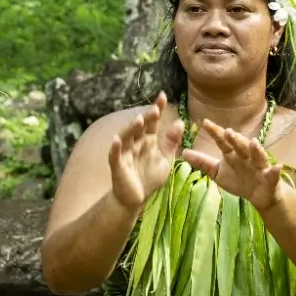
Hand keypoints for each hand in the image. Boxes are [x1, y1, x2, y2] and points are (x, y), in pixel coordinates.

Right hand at [108, 93, 181, 212]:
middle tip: (155, 109)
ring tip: (139, 120)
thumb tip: (180, 122)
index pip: (152, 122)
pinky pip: (115, 156)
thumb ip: (171, 142)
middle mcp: (135, 144)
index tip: (162, 95)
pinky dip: (115, 148)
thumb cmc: (149, 178)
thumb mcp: (165, 160)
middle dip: (146, 118)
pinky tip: (117, 140)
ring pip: (126, 138)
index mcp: (148, 141)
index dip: (156, 109)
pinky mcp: (118, 166)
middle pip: (140, 128)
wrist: (135, 199)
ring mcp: (125, 154)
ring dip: (131, 129)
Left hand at [183, 117, 285, 211]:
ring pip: (258, 156)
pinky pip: (273, 174)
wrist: (259, 195)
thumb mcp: (218, 173)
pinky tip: (277, 167)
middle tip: (228, 131)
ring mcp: (259, 166)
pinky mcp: (270, 178)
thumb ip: (203, 163)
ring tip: (253, 142)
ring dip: (256, 149)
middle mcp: (246, 156)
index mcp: (233, 154)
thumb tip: (184, 153)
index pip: (223, 142)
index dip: (215, 133)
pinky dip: (275, 171)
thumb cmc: (239, 180)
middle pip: (240, 146)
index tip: (205, 123)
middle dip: (235, 139)